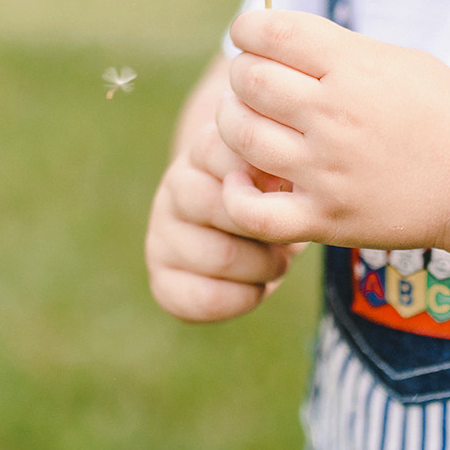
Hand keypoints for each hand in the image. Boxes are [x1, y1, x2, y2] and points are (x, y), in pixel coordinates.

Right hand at [146, 119, 303, 322]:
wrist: (250, 234)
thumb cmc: (274, 197)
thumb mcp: (282, 172)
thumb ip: (278, 168)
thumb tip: (280, 179)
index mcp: (204, 151)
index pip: (225, 153)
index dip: (266, 179)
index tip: (286, 192)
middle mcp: (175, 188)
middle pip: (224, 207)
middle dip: (269, 229)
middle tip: (287, 235)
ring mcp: (161, 234)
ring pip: (222, 256)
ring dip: (264, 266)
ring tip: (277, 261)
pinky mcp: (162, 280)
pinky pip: (208, 298)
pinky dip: (245, 297)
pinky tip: (256, 287)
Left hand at [217, 10, 449, 249]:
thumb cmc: (442, 114)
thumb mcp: (400, 61)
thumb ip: (338, 50)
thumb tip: (275, 37)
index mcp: (355, 68)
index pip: (272, 32)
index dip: (248, 28)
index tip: (250, 36)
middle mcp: (336, 115)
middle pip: (249, 80)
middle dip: (242, 74)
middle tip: (252, 82)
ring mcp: (327, 171)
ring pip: (240, 136)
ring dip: (232, 123)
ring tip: (246, 121)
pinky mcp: (325, 219)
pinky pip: (252, 210)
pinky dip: (235, 192)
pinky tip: (243, 177)